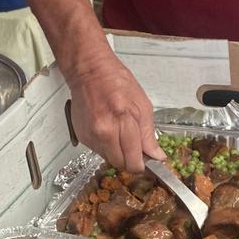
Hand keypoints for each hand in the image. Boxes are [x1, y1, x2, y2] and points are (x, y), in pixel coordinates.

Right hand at [67, 55, 165, 171]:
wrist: (90, 72)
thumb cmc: (116, 82)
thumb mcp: (143, 105)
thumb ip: (149, 135)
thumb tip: (156, 156)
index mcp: (122, 121)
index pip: (133, 160)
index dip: (142, 166)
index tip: (147, 163)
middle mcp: (103, 132)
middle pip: (120, 164)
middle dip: (130, 161)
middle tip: (136, 150)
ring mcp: (91, 135)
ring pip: (109, 159)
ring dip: (118, 153)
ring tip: (121, 134)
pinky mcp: (83, 137)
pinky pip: (99, 151)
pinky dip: (107, 146)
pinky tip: (109, 130)